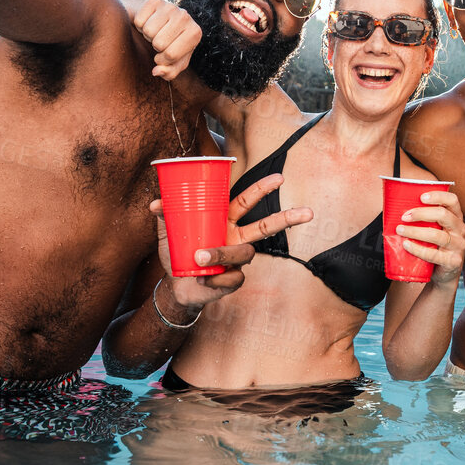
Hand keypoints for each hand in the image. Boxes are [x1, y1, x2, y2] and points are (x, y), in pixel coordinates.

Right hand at [130, 0, 201, 79]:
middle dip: (155, 46)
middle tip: (160, 40)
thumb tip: (157, 71)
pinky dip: (140, 25)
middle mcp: (185, 17)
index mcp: (195, 33)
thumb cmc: (172, 44)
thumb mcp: (175, 62)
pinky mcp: (154, 0)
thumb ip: (169, 72)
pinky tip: (149, 22)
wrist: (162, 19)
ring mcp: (170, 6)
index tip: (164, 55)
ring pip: (148, 31)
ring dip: (147, 35)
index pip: (171, 55)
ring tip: (156, 31)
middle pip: (159, 43)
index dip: (162, 60)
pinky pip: (139, 20)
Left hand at [152, 172, 311, 313]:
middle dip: (288, 218)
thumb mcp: (168, 232)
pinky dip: (215, 278)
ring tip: (199, 258)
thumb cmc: (177, 253)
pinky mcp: (235, 280)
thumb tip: (156, 203)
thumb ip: (165, 215)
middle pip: (267, 227)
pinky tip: (203, 279)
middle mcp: (237, 238)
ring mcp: (239, 261)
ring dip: (222, 253)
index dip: (263, 189)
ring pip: (244, 253)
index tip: (280, 178)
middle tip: (308, 213)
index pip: (247, 201)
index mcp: (225, 220)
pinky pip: (233, 277)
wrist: (176, 286)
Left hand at [398, 189, 464, 285]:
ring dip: (415, 231)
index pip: (452, 200)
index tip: (421, 197)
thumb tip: (397, 207)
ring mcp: (458, 246)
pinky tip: (406, 245)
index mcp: (456, 217)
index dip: (438, 196)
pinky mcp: (453, 261)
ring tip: (400, 230)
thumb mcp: (434, 229)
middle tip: (404, 216)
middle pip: (443, 215)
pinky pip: (433, 254)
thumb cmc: (435, 246)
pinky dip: (417, 249)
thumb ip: (424, 219)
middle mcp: (460, 229)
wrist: (444, 273)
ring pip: (436, 235)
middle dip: (421, 213)